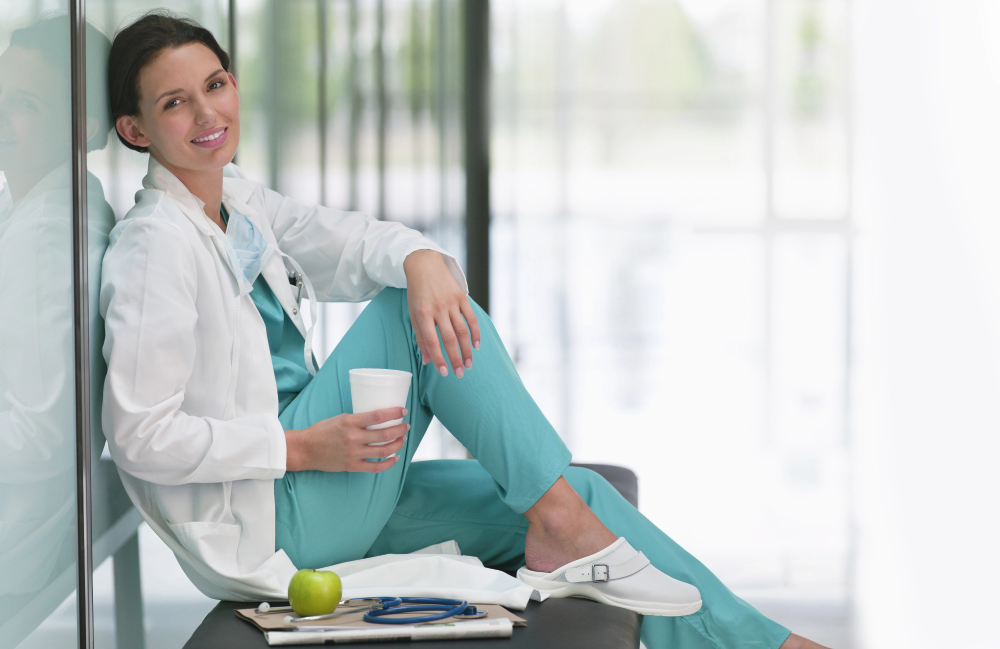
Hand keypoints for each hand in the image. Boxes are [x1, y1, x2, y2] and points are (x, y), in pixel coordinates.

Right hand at [285, 407, 408, 472]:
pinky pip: (375, 467)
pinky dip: (388, 463)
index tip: (403, 411)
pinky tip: (395, 458)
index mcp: (350, 422)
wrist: (305, 449)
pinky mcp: (352, 466)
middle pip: (385, 434)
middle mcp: (354, 438)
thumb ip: (357, 419)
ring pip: (383, 451)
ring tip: (403, 439)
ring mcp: (354, 453)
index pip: (378, 416)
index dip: (394, 413)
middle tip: (406, 426)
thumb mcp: (340, 418)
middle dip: (400, 430)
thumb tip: (377, 419)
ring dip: (397, 445)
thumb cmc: (322, 431)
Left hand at [403, 249, 480, 376]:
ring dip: (467, 350)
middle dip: (455, 358)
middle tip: (460, 374)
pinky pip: (471, 318)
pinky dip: (475, 333)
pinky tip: (476, 346)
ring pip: (462, 330)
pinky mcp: (462, 297)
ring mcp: (451, 302)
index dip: (439, 358)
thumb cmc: (417, 293)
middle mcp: (438, 309)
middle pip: (449, 338)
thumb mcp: (414, 314)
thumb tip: (428, 360)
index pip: (432, 341)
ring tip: (469, 364)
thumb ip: (421, 337)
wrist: (425, 265)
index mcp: (423, 314)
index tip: (444, 373)